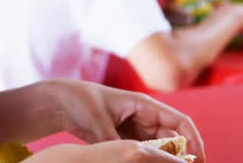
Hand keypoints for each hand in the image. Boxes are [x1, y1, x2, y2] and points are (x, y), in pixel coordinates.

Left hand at [48, 80, 204, 161]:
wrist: (58, 102)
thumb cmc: (79, 100)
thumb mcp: (97, 120)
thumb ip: (114, 140)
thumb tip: (128, 158)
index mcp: (144, 104)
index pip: (180, 122)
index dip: (194, 140)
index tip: (198, 160)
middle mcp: (143, 116)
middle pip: (174, 138)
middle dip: (180, 156)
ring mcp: (134, 129)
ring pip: (159, 148)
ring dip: (163, 159)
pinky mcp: (123, 139)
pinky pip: (142, 152)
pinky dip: (146, 161)